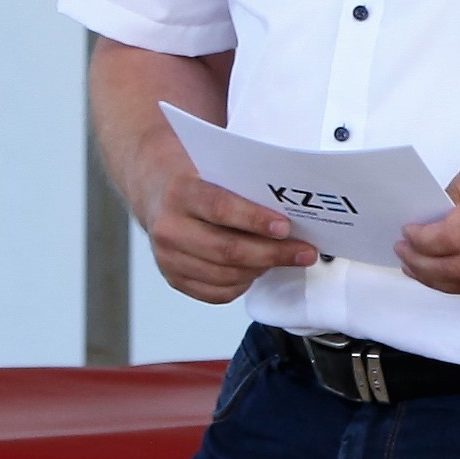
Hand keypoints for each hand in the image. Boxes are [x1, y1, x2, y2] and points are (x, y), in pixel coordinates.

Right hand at [138, 150, 317, 302]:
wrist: (156, 189)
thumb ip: (243, 181)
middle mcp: (169, 227)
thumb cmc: (195, 176)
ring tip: (285, 258)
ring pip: (225, 275)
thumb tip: (291, 200)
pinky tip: (257, 270)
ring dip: (261, 269)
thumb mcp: (213, 165)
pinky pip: (216, 292)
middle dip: (272, 253)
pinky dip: (242, 284)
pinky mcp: (173, 278)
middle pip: (226, 249)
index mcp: (180, 191)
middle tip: (303, 251)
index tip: (286, 227)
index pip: (221, 208)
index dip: (255, 220)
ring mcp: (168, 257)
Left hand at [395, 135, 459, 300]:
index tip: (407, 234)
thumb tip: (432, 218)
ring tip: (421, 270)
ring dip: (441, 283)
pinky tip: (453, 278)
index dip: (421, 241)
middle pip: (459, 269)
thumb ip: (459, 191)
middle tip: (405, 255)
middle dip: (423, 266)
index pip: (451, 237)